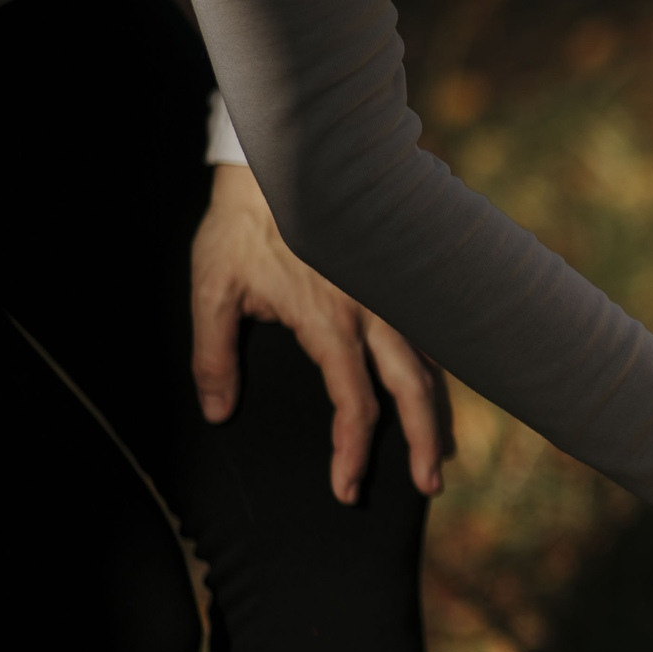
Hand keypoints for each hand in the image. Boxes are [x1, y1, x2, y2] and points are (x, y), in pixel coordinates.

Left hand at [190, 164, 451, 502]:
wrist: (283, 162)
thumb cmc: (242, 226)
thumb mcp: (212, 288)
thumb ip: (215, 355)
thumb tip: (218, 412)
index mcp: (328, 321)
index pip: (353, 402)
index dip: (351, 451)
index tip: (346, 489)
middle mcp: (373, 312)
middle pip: (413, 390)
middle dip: (422, 443)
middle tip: (426, 487)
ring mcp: (394, 294)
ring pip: (431, 363)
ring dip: (438, 413)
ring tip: (440, 453)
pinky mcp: (399, 280)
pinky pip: (431, 333)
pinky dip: (439, 370)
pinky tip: (438, 391)